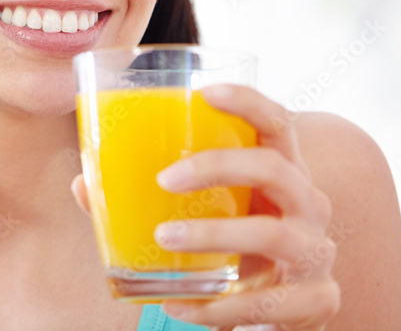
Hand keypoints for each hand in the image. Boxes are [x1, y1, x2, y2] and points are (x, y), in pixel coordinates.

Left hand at [149, 84, 339, 330]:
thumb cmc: (237, 243)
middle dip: (217, 167)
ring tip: (165, 238)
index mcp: (283, 170)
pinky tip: (180, 305)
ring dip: (212, 235)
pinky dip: (218, 307)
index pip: (277, 123)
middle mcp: (307, 202)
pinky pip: (265, 302)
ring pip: (269, 235)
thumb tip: (84, 183)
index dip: (248, 101)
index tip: (206, 91)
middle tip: (164, 179)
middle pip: (272, 168)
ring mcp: (315, 252)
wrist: (286, 308)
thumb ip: (150, 196)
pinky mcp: (316, 300)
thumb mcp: (208, 213)